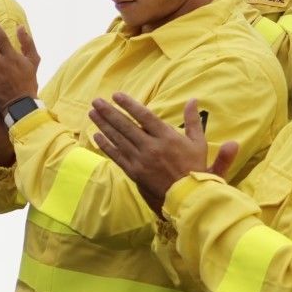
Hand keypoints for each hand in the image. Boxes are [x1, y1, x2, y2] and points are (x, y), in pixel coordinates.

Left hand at [89, 94, 236, 213]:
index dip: (129, 104)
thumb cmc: (195, 167)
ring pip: (118, 139)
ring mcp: (140, 159)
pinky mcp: (134, 172)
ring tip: (92, 113)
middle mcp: (151, 146)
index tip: (116, 95)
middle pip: (125, 125)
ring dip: (103, 125)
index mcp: (167, 136)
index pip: (144, 116)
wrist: (188, 195)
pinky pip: (116, 156)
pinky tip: (96, 136)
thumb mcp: (199, 142)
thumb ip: (193, 121)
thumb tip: (193, 99)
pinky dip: (105, 145)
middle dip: (109, 112)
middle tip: (96, 101)